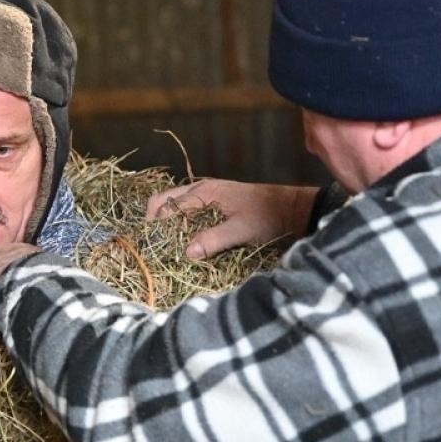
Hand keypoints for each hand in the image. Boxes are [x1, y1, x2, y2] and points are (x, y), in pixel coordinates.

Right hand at [146, 179, 318, 258]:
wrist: (291, 208)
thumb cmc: (267, 217)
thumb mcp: (242, 230)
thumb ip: (214, 239)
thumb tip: (186, 252)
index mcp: (204, 192)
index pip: (168, 207)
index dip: (155, 226)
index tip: (149, 246)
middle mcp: (201, 189)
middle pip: (163, 199)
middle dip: (152, 219)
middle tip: (150, 243)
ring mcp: (206, 193)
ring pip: (173, 202)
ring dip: (164, 219)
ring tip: (161, 243)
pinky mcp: (214, 201)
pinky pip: (186, 207)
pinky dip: (176, 219)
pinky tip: (179, 237)